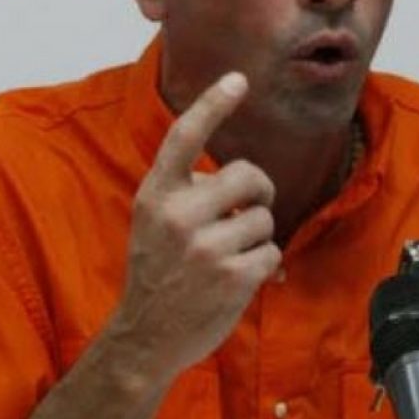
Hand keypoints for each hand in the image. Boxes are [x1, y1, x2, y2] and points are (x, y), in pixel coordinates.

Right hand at [108, 72, 280, 381]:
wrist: (145, 338)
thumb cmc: (159, 275)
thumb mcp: (154, 224)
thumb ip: (186, 195)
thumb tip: (242, 182)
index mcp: (156, 195)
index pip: (184, 137)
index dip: (213, 104)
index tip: (239, 80)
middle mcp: (178, 215)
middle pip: (250, 175)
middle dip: (260, 192)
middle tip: (251, 210)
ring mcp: (205, 247)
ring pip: (265, 219)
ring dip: (259, 238)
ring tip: (231, 258)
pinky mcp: (232, 276)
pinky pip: (273, 253)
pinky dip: (266, 266)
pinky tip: (239, 279)